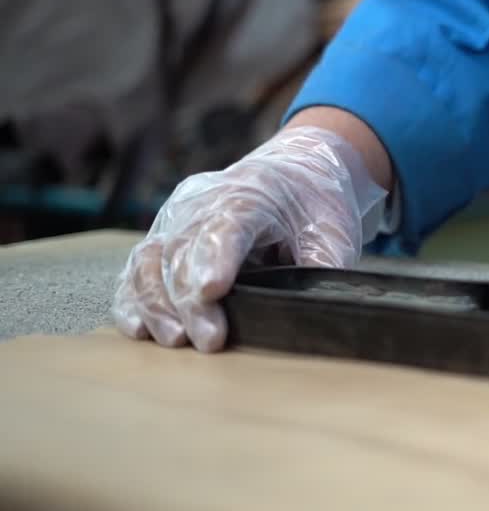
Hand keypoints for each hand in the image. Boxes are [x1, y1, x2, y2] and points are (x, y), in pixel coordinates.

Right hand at [110, 126, 386, 351]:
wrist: (298, 169)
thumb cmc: (317, 201)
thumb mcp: (334, 229)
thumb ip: (323, 266)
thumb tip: (315, 310)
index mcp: (250, 192)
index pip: (225, 226)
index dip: (215, 259)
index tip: (212, 292)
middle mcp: (203, 200)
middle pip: (182, 250)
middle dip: (190, 300)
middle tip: (209, 341)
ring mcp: (177, 216)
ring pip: (149, 259)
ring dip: (156, 304)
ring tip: (174, 340)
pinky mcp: (163, 234)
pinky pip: (136, 267)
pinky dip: (133, 299)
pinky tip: (139, 329)